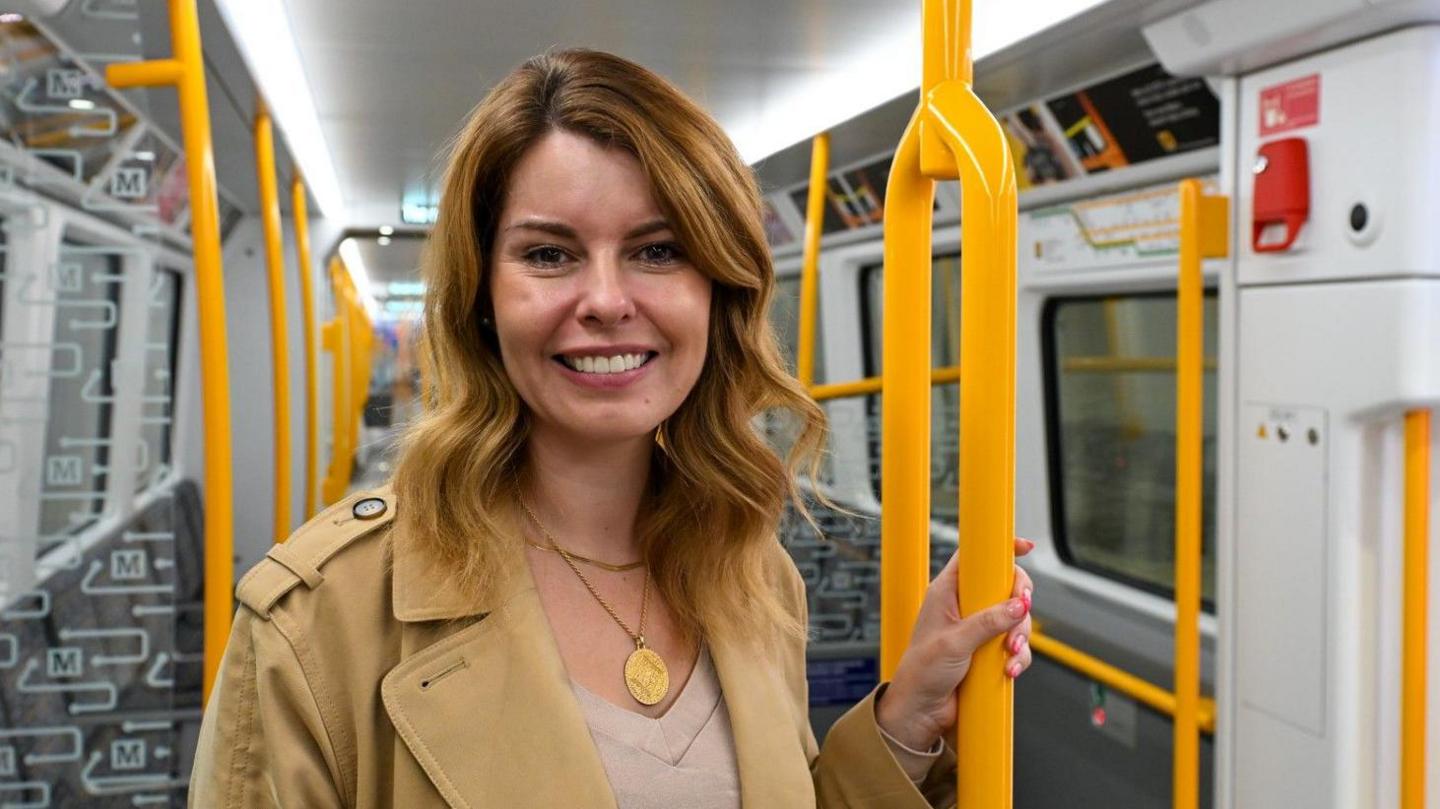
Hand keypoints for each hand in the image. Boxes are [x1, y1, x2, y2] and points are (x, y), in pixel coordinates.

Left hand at [874, 537, 1034, 751]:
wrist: (920, 711)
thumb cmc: (921, 672)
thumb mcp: (953, 643)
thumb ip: (987, 622)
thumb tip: (1017, 606)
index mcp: (946, 592)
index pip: (974, 556)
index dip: (999, 548)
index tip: (1024, 547)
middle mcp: (964, 606)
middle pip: (1004, 586)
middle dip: (1018, 601)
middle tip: (1021, 613)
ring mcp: (978, 628)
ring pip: (1014, 617)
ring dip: (1019, 635)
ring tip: (1010, 653)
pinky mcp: (988, 651)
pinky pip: (1014, 645)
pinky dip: (1018, 656)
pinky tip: (1010, 670)